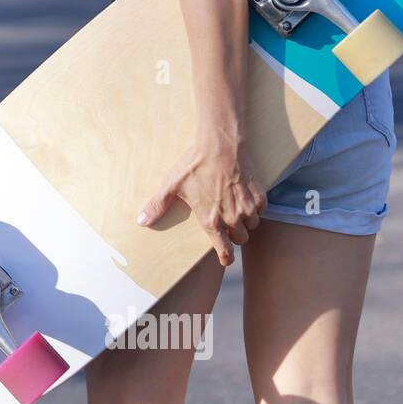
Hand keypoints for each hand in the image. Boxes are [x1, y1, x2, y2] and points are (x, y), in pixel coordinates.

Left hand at [136, 135, 266, 265]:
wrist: (220, 145)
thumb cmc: (194, 165)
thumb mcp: (171, 186)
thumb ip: (157, 206)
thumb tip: (141, 222)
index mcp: (211, 220)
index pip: (225, 251)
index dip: (226, 257)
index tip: (225, 258)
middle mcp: (232, 218)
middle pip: (241, 239)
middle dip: (235, 235)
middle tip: (226, 222)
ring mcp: (248, 207)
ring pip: (252, 225)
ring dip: (245, 221)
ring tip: (234, 208)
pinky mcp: (259, 195)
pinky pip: (262, 210)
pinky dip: (255, 207)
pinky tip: (244, 197)